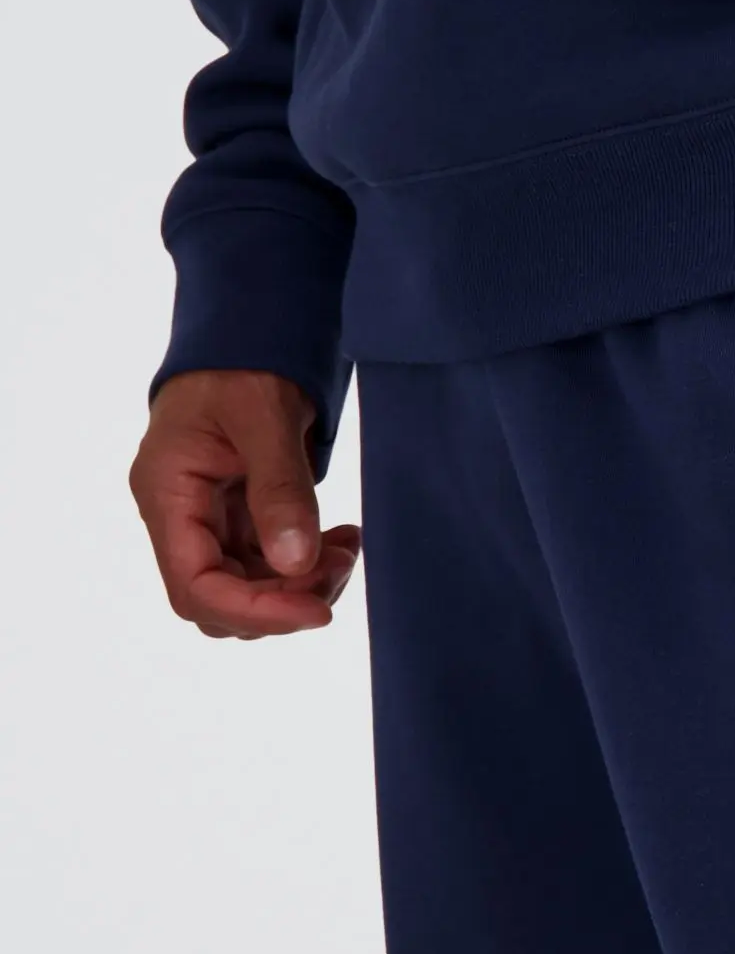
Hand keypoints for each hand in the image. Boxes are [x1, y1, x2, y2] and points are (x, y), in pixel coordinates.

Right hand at [129, 370, 360, 638]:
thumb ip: (279, 488)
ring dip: (305, 585)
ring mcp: (210, 524)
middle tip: (342, 560)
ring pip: (251, 591)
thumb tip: (295, 562)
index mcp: (167, 496)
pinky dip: (311, 565)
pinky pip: (271, 568)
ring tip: (348, 546)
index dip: (256, 611)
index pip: (195, 586)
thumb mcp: (263, 416)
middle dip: (287, 600)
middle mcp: (182, 520)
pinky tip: (343, 539)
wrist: (247, 343)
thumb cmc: (242, 367)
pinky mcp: (240, 522)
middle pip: (222, 602)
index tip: (318, 611)